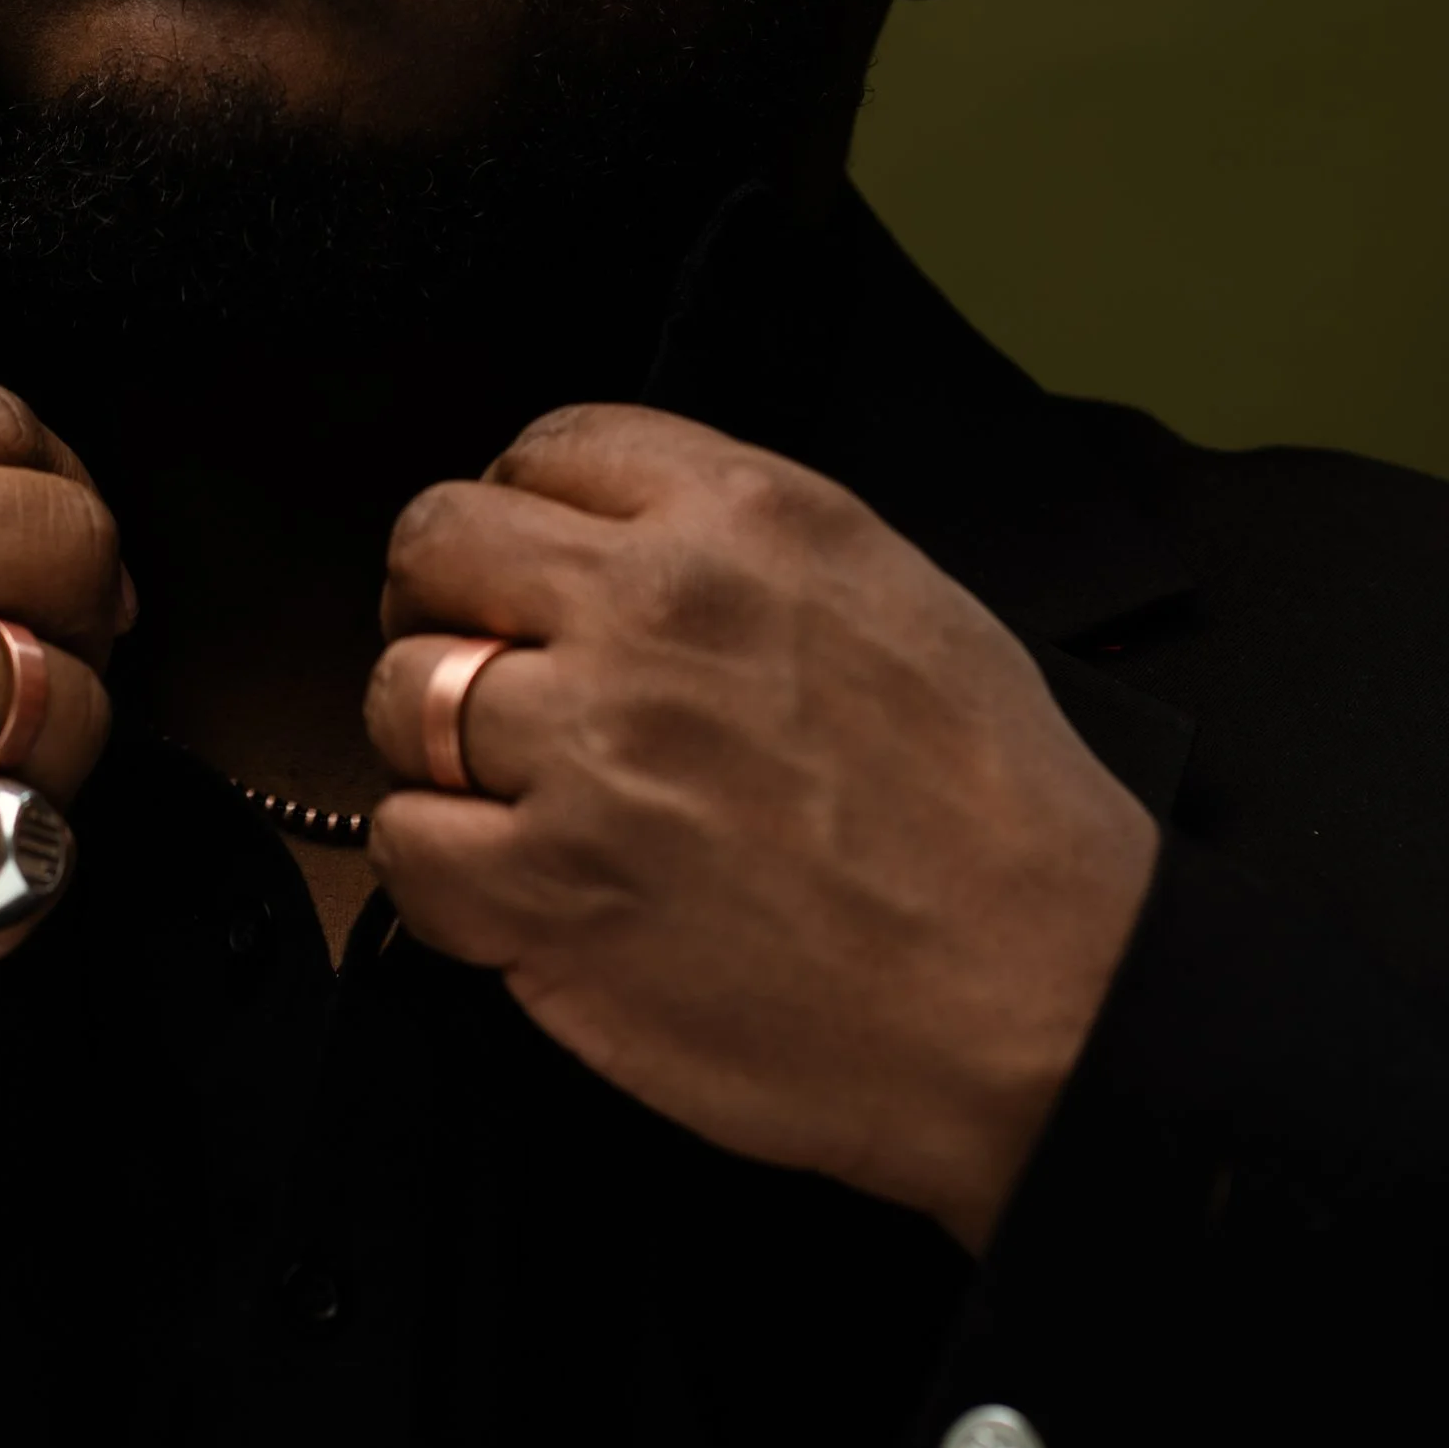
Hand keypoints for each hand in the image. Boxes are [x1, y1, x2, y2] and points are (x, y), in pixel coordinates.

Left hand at [364, 404, 1155, 1250]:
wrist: (1046, 1000)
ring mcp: (591, 754)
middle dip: (441, 597)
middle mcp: (650, 612)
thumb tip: (625, 541)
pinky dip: (436, 868)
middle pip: (438, 543)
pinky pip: (406, 847)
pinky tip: (505, 883)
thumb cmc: (1000, 817)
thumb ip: (745, 542)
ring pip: (402, 696)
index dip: (522, 511)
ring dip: (436, 742)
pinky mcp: (553, 896)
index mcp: (744, 520)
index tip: (524, 564)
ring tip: (506, 789)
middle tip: (479, 660)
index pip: (547, 447)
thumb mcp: (899, 592)